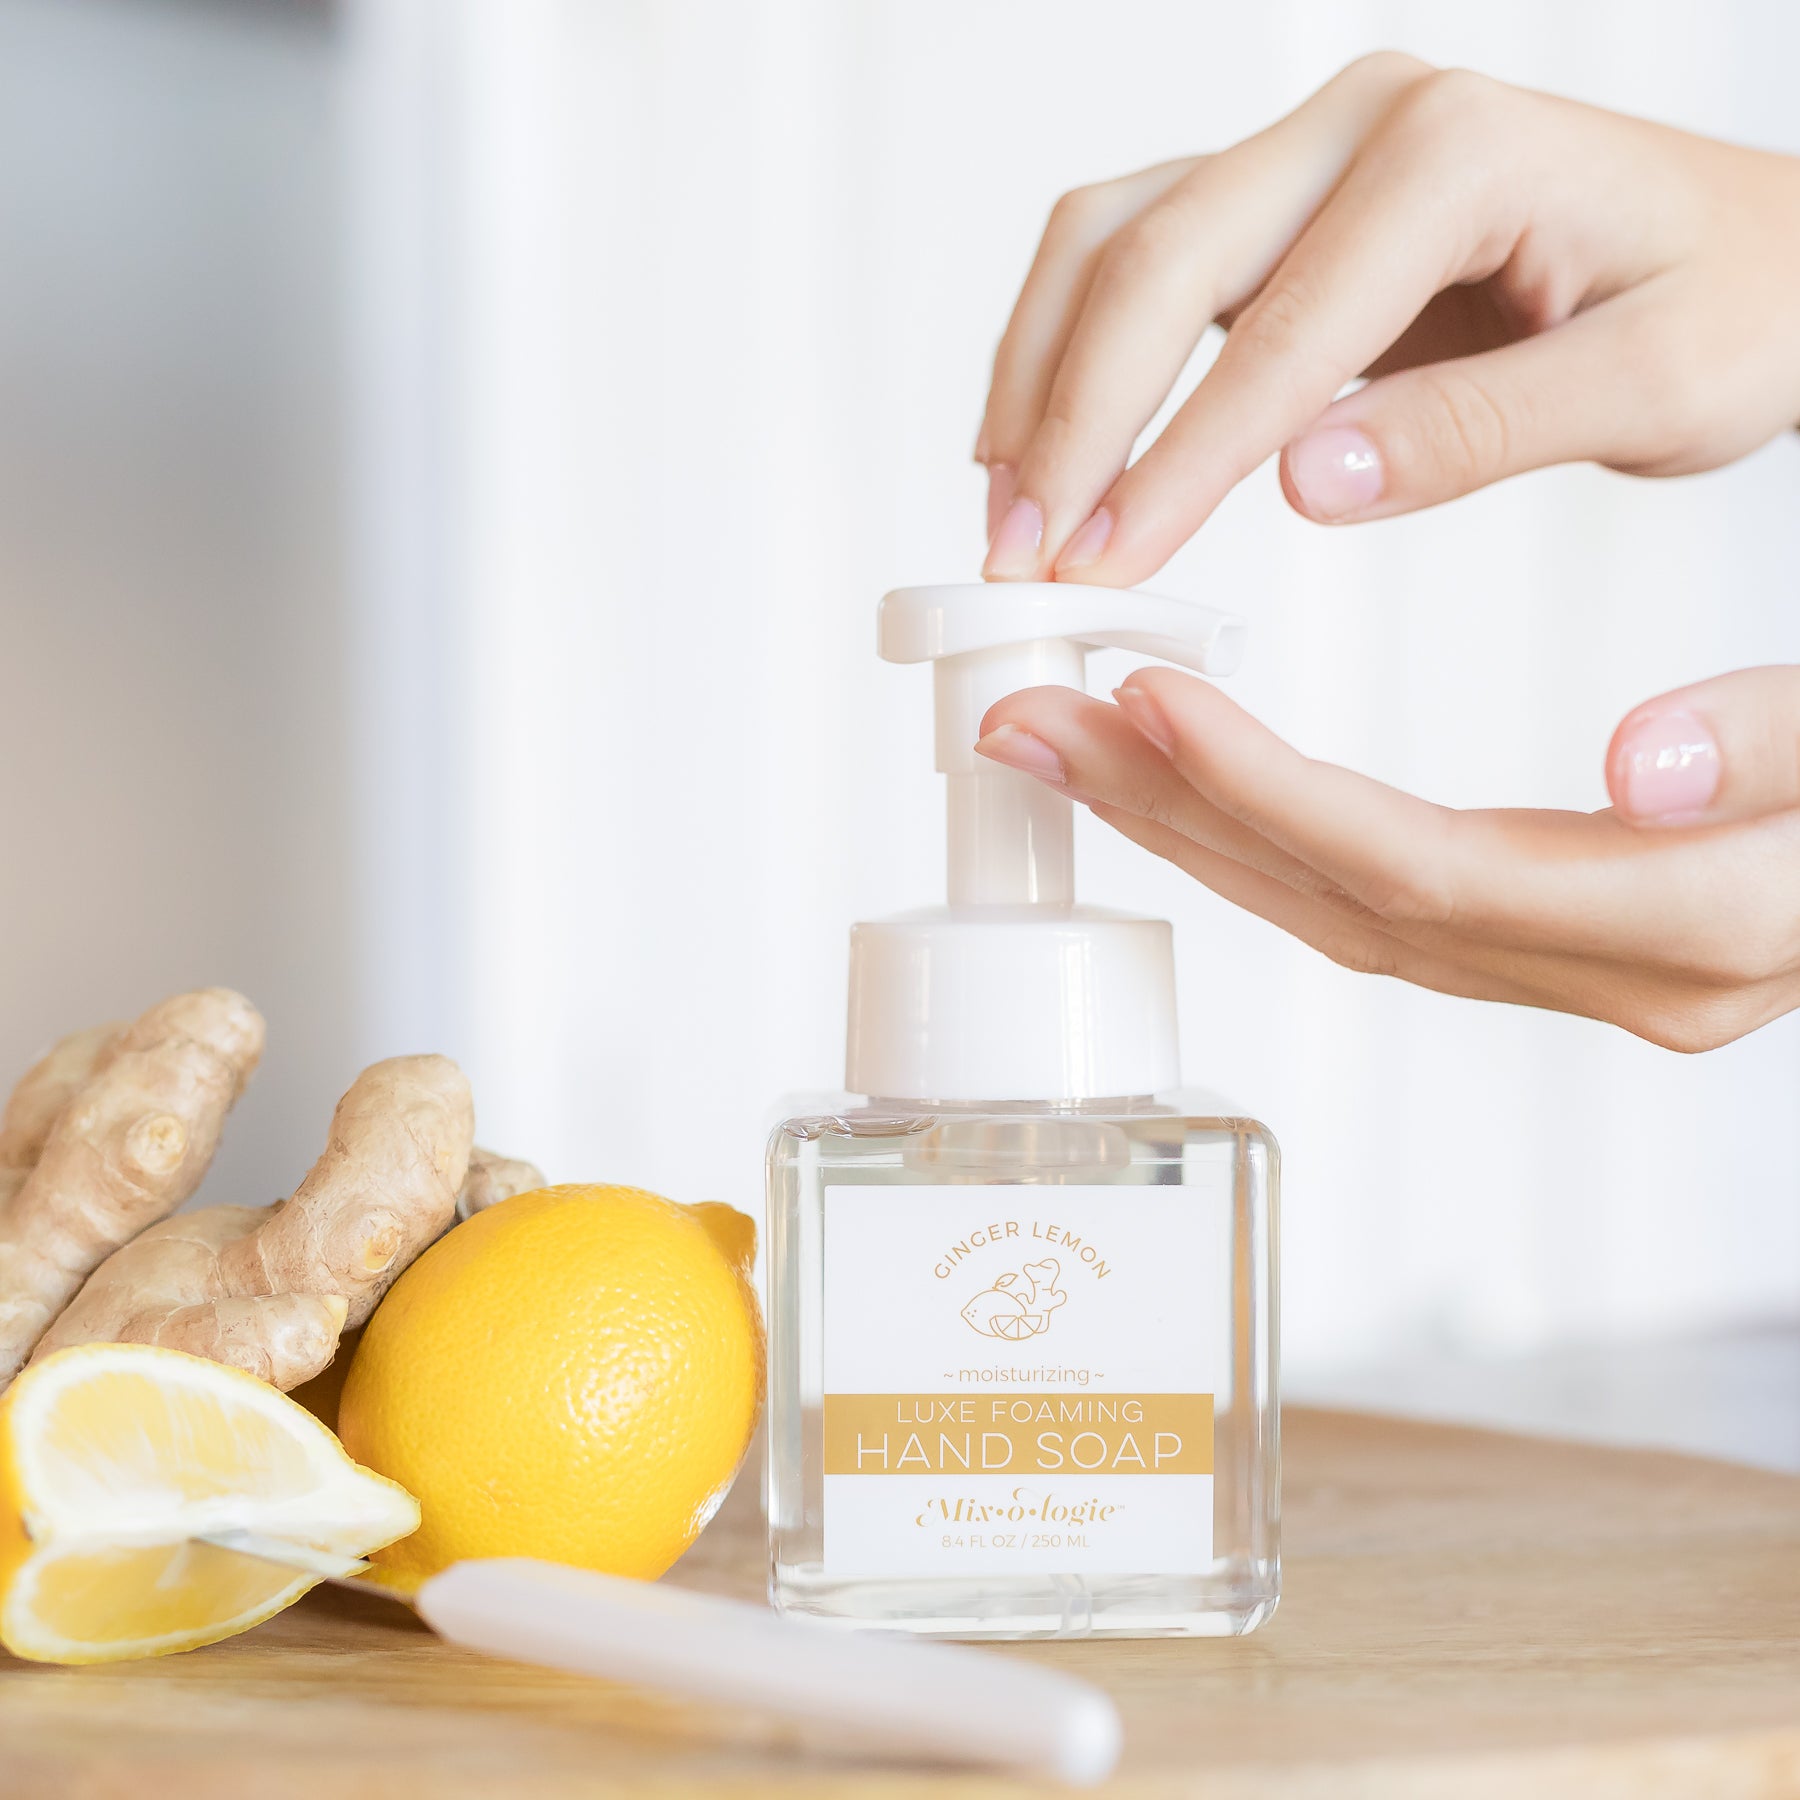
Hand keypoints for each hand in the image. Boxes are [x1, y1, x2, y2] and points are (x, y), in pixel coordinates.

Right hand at [975, 53, 1799, 582]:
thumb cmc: (1736, 306)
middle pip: (1151, 256)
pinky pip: (1135, 257)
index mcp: (1455, 152)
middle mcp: (1362, 126)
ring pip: (1113, 239)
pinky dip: (1068, 348)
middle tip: (1021, 556)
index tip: (1102, 567)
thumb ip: (1482, 431)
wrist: (1763, 251)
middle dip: (1068, 420)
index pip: (1280, 331)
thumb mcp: (1657, 386)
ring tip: (1006, 511)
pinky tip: (1040, 443)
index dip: (1174, 460)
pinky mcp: (1283, 208)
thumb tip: (1305, 483)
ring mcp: (1312, 156)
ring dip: (1040, 376)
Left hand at [975, 667, 1799, 1051]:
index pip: (1421, 870)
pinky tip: (1189, 787)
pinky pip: (1374, 906)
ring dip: (1194, 827)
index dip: (1272, 794)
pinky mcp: (1554, 948)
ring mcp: (1576, 976)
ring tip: (1072, 743)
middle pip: (1342, 900)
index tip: (1146, 702)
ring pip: (1339, 912)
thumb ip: (1780, 749)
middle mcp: (1617, 979)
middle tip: (1030, 727)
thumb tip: (1639, 776)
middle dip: (1174, 812)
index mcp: (1693, 932)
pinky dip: (1266, 841)